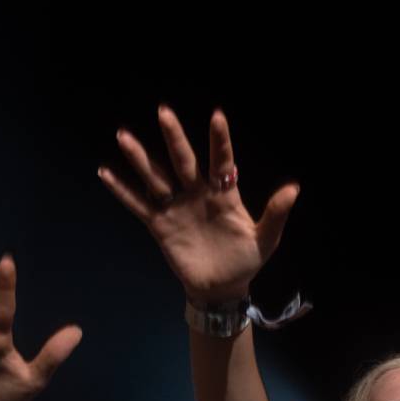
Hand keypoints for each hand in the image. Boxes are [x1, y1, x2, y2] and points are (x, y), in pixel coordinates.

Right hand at [101, 108, 297, 304]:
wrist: (222, 289)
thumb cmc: (245, 261)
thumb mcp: (265, 240)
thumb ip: (276, 214)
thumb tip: (294, 188)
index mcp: (225, 194)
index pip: (222, 162)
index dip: (219, 141)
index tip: (217, 116)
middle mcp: (198, 194)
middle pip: (184, 161)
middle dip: (174, 137)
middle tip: (164, 111)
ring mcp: (177, 208)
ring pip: (157, 178)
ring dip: (141, 158)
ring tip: (124, 135)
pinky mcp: (160, 226)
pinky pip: (138, 205)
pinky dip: (122, 191)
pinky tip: (106, 172)